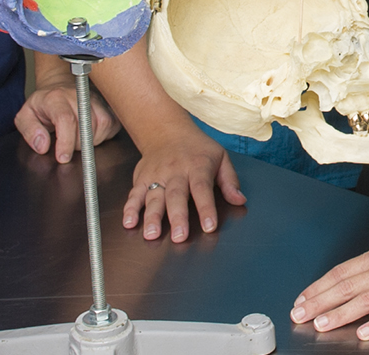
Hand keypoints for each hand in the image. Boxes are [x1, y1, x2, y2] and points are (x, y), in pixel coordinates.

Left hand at [15, 77, 118, 162]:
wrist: (59, 86)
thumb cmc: (44, 104)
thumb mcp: (26, 115)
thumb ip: (29, 130)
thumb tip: (42, 145)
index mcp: (56, 98)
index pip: (66, 119)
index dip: (66, 142)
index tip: (62, 157)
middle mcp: (78, 96)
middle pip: (86, 128)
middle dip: (76, 144)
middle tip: (67, 142)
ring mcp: (96, 100)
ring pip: (102, 128)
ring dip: (90, 141)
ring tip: (78, 137)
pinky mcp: (108, 106)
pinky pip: (112, 126)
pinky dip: (103, 136)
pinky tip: (91, 133)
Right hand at [121, 124, 243, 241]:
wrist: (166, 130)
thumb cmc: (197, 148)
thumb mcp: (220, 157)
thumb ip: (230, 181)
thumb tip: (239, 200)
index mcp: (197, 166)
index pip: (202, 188)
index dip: (206, 208)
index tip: (209, 227)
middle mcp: (175, 171)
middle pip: (176, 195)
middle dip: (177, 217)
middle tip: (179, 237)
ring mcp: (157, 174)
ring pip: (154, 197)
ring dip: (152, 216)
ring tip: (152, 234)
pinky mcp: (141, 177)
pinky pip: (135, 193)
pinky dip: (130, 208)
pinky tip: (129, 222)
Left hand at [291, 230, 368, 339]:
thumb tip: (351, 275)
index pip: (341, 271)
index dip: (320, 286)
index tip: (303, 298)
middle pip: (347, 286)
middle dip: (321, 301)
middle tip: (301, 313)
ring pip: (366, 300)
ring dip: (341, 313)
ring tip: (322, 324)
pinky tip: (364, 333)